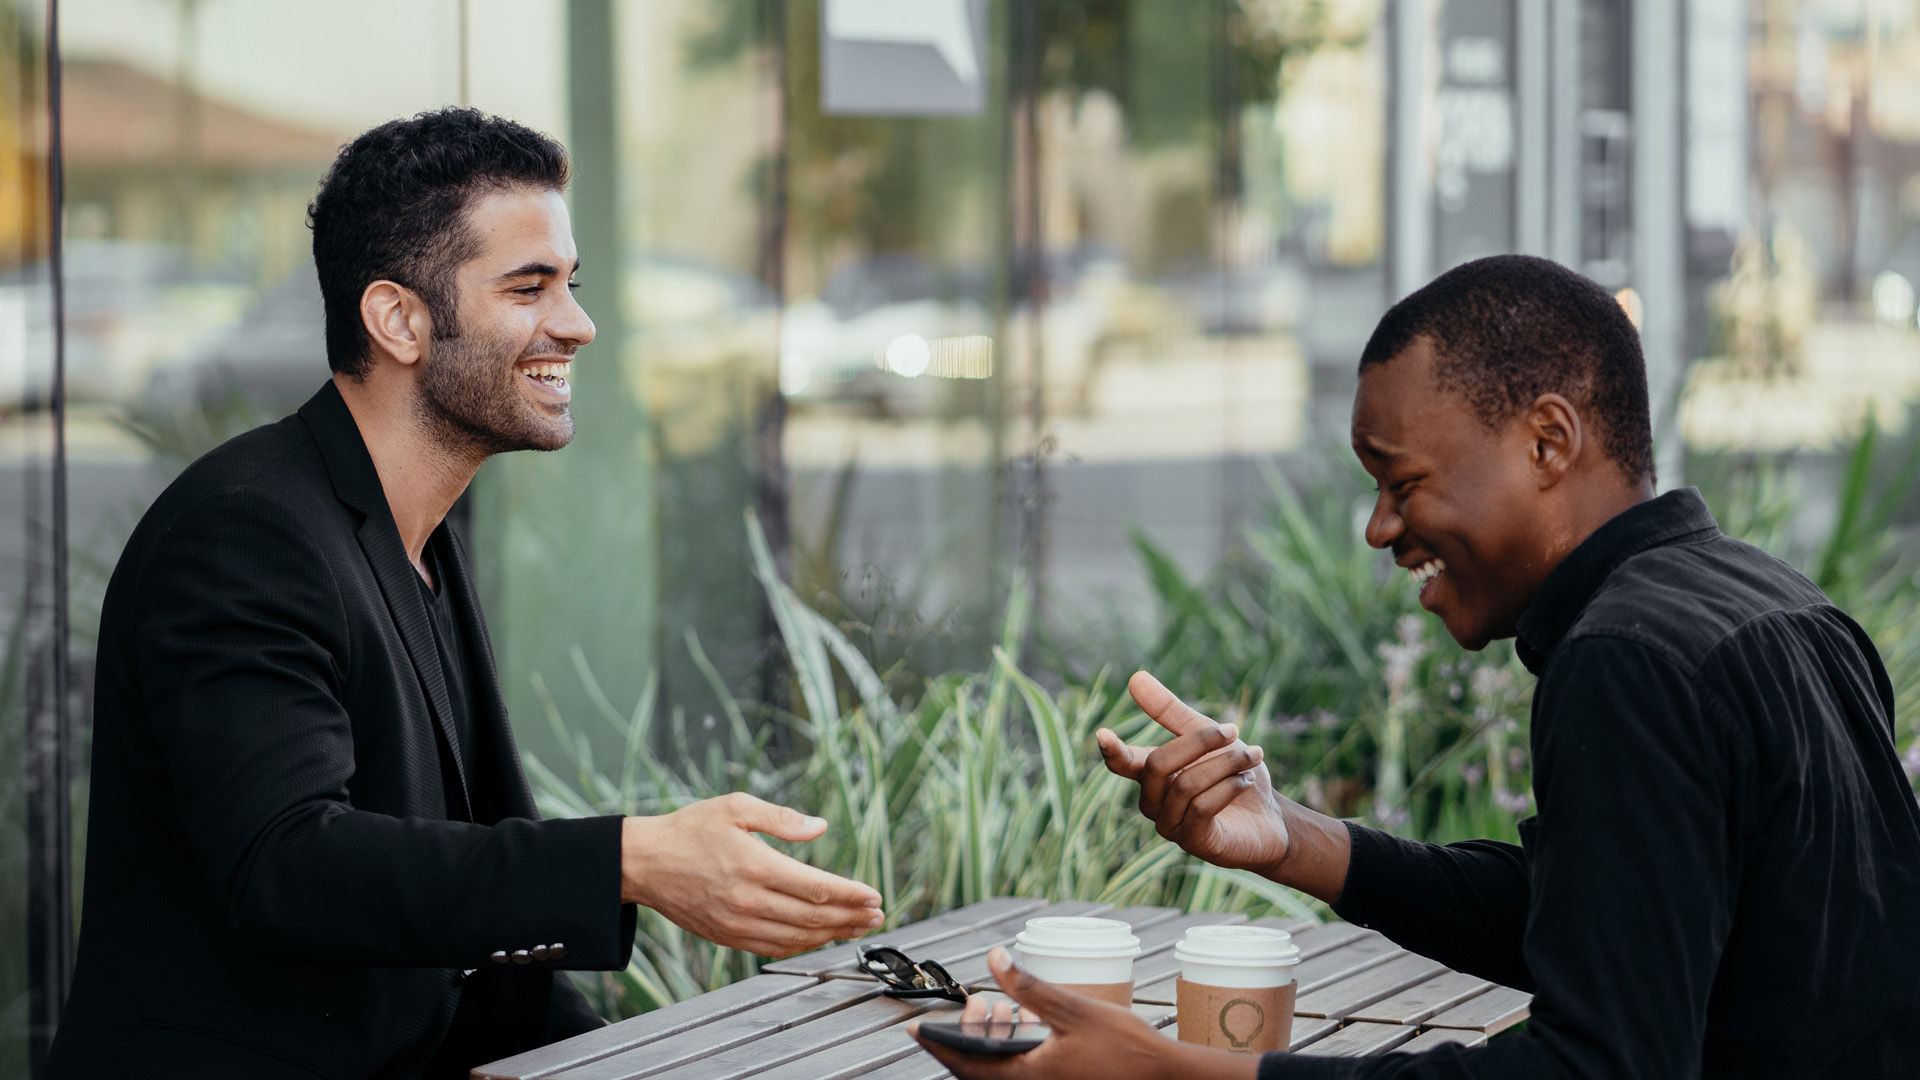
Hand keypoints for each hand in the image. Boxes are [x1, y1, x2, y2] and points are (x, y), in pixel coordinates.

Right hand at [620, 792, 883, 957]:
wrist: (644, 863)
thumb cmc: (689, 830)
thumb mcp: (735, 807)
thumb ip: (782, 818)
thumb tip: (820, 826)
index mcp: (754, 865)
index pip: (816, 886)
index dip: (850, 894)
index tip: (874, 895)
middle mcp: (748, 900)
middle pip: (813, 916)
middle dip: (851, 916)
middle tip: (877, 914)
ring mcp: (737, 923)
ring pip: (797, 937)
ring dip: (833, 934)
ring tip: (858, 926)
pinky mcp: (727, 937)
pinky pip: (774, 948)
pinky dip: (803, 945)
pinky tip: (820, 936)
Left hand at [909, 948, 1255, 1079]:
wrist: (1164, 1077)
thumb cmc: (1124, 1047)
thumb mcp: (1072, 1009)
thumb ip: (1028, 986)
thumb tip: (993, 959)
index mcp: (1025, 1078)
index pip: (964, 1064)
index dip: (936, 1045)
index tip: (913, 1029)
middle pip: (979, 1069)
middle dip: (969, 1034)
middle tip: (974, 1005)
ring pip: (1000, 1071)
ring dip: (993, 1041)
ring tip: (1001, 1008)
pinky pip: (1021, 1073)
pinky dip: (1013, 1050)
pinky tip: (1026, 1023)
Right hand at [1100, 672, 1351, 901]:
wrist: (1272, 817)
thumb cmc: (1235, 774)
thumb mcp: (1209, 738)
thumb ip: (1171, 712)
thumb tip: (1134, 678)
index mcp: (1152, 775)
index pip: (1122, 763)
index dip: (1112, 750)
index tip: (1103, 734)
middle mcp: (1154, 803)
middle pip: (1158, 765)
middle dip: (1200, 742)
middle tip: (1233, 730)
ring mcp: (1171, 826)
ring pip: (1186, 785)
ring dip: (1225, 764)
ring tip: (1252, 757)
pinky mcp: (1194, 843)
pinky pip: (1202, 808)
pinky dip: (1229, 786)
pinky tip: (1247, 780)